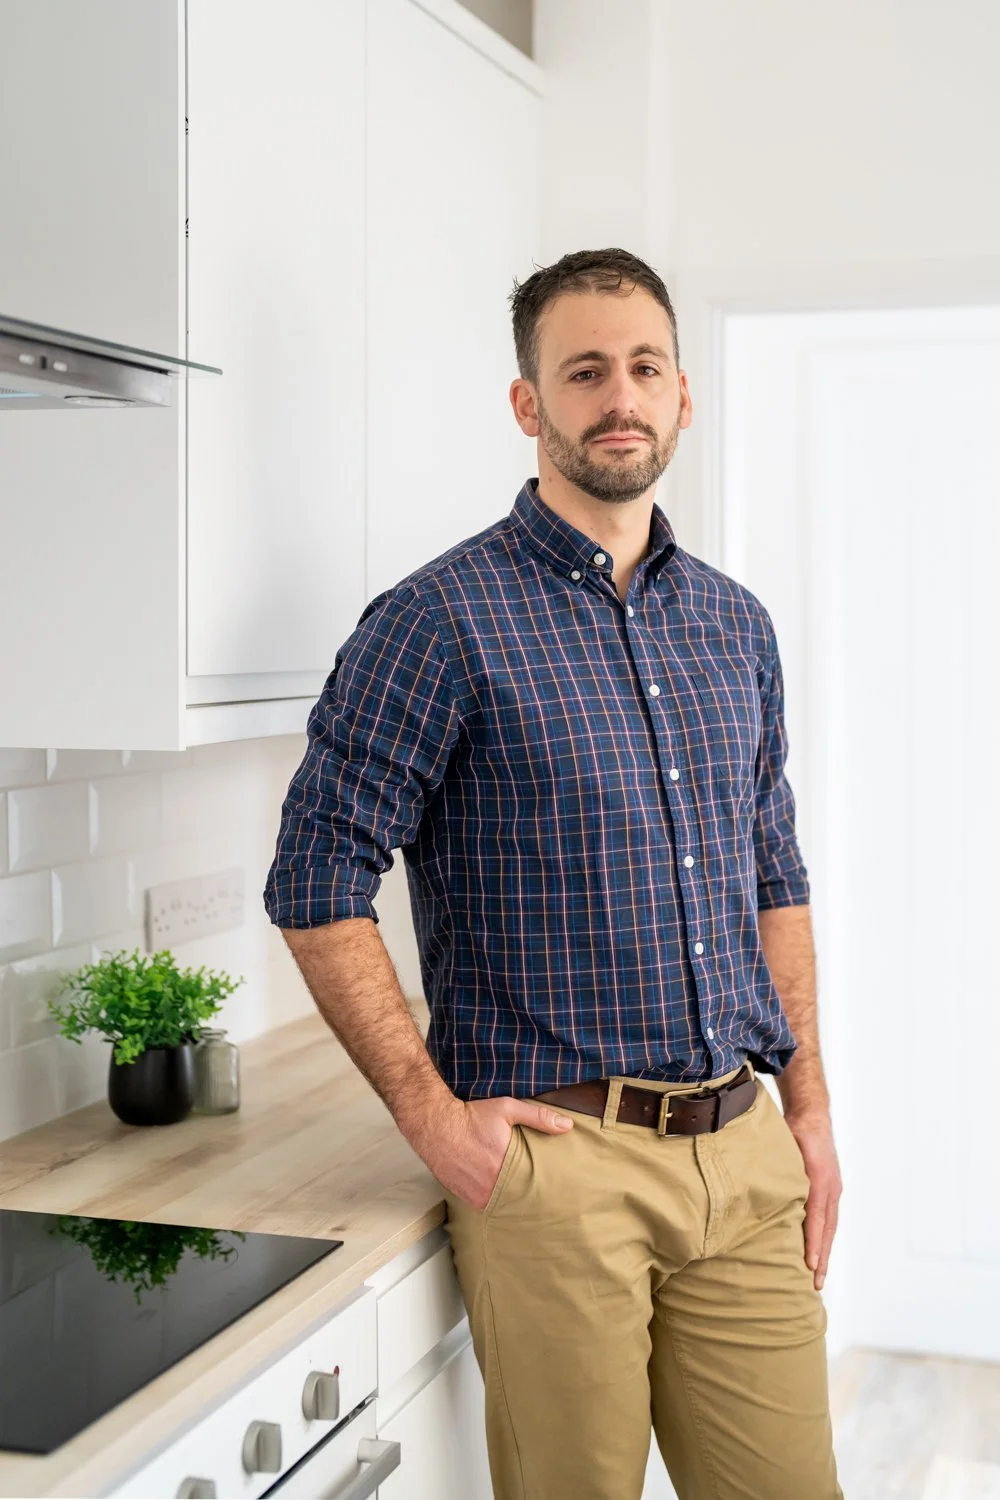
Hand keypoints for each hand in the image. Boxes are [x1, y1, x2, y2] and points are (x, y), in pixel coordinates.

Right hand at [405, 1095, 574, 1211]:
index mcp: (505, 1165)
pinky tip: (497, 1193)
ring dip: (508, 1200)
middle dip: (528, 1197)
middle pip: (517, 1199)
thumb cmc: (470, 1116)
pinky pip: (484, 1205)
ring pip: (500, 1205)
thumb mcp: (507, 1109)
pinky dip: (491, 1200)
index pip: (533, 1187)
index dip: (543, 1189)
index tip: (553, 1190)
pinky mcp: (463, 1197)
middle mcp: (490, 1185)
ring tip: (519, 1195)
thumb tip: (567, 1125)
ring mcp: (475, 1194)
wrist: (435, 1124)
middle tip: (541, 1197)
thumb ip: (538, 1117)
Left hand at [784, 1110, 841, 1291]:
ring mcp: (833, 1190)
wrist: (812, 1115)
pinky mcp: (830, 1191)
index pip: (816, 1216)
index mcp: (818, 1178)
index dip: (813, 1241)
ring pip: (830, 1227)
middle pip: (827, 1228)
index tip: (810, 1264)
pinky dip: (825, 1238)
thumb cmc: (794, 1129)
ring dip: (825, 1252)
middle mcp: (830, 1188)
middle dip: (822, 1257)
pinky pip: (829, 1219)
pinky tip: (818, 1253)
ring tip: (818, 1277)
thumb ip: (775, 1167)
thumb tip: (756, 1187)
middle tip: (816, 1284)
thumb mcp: (784, 1145)